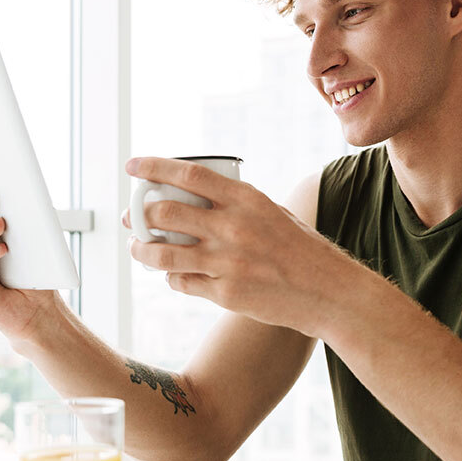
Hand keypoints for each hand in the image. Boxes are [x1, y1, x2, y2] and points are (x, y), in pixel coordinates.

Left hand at [124, 158, 346, 336]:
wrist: (329, 292)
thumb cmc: (302, 250)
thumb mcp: (272, 213)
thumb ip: (236, 205)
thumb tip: (194, 200)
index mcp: (246, 199)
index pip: (188, 175)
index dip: (154, 167)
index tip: (133, 166)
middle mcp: (233, 228)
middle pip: (164, 213)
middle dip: (139, 213)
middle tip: (134, 216)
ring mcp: (227, 262)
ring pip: (162, 254)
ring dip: (141, 250)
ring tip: (138, 248)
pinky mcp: (225, 293)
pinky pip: (181, 282)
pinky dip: (171, 277)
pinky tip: (173, 274)